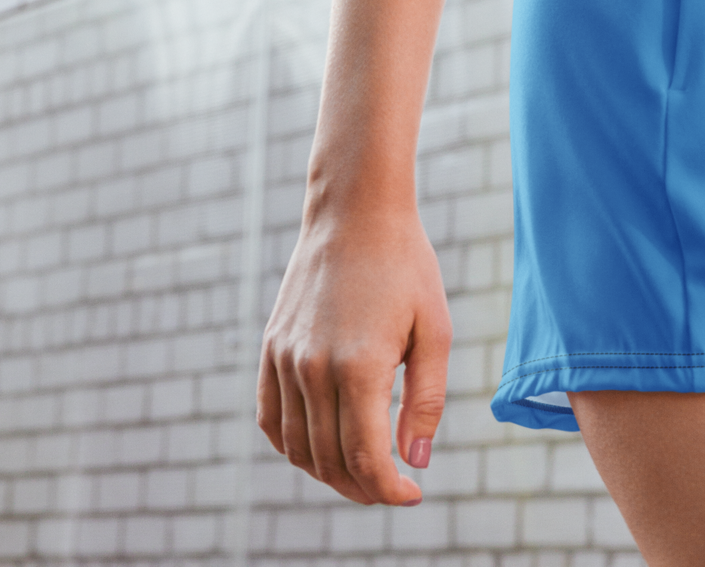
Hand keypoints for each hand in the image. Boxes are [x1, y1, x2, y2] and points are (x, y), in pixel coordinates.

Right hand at [257, 204, 451, 505]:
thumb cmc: (405, 266)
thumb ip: (426, 400)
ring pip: (297, 447)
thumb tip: (414, 462)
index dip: (388, 490)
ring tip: (361, 471)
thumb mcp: (434, 329)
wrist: (355, 211)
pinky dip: (291, 446)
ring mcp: (286, 358)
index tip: (412, 493)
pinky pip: (270, 418)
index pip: (365, 459)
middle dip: (363, 487)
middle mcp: (313, 368)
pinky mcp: (271, 346)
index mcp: (359, 367)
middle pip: (330, 460)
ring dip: (328, 472)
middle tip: (391, 486)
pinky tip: (318, 447)